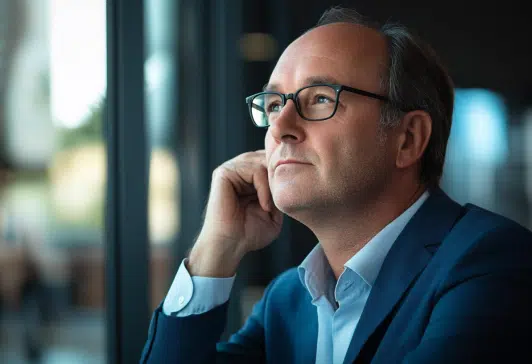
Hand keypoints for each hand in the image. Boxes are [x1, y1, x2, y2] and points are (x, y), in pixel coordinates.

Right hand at [188, 150, 282, 276]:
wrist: (230, 246)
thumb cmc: (250, 233)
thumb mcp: (274, 210)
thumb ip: (281, 191)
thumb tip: (291, 173)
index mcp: (250, 175)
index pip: (273, 160)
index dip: (286, 174)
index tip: (290, 197)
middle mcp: (240, 167)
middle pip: (270, 156)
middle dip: (281, 177)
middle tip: (283, 200)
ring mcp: (231, 168)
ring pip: (264, 162)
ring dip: (273, 184)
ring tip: (272, 207)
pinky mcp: (224, 172)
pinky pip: (254, 169)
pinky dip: (264, 187)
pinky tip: (264, 205)